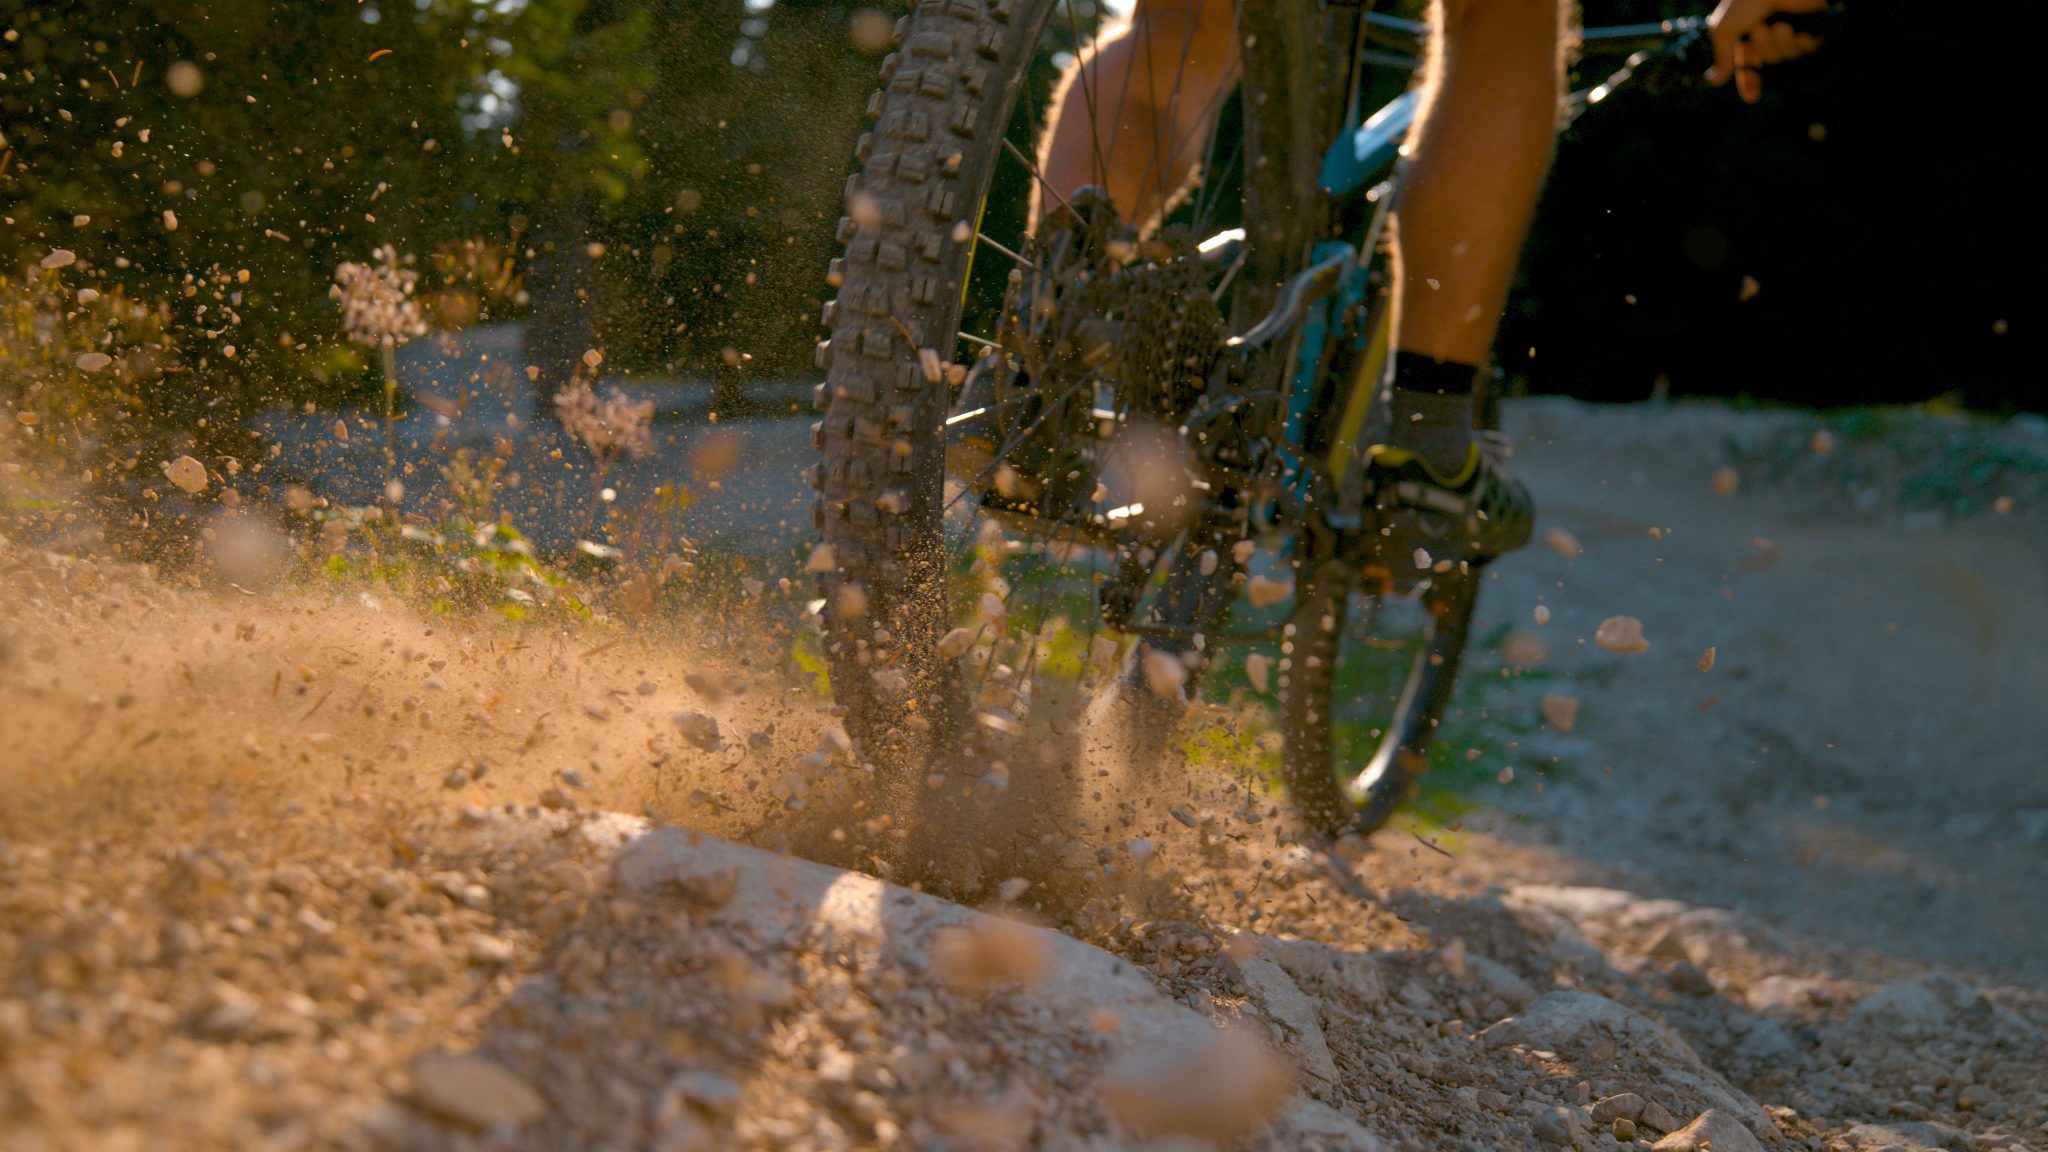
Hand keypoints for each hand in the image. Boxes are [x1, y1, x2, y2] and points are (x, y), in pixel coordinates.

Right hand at [1706, 0, 1827, 103]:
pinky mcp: (1811, 25)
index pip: (1747, 64)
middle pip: (1767, 62)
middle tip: (1762, 28)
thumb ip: (1721, 55)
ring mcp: (1790, 29)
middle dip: (1764, 51)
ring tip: (1781, 24)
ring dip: (1782, 45)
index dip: (1750, 81)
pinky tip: (1798, 30)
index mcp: (1746, 32)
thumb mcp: (1724, 28)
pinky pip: (1807, 49)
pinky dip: (1801, 42)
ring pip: (1786, 56)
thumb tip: (1713, 80)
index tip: (1754, 96)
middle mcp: (1768, 32)